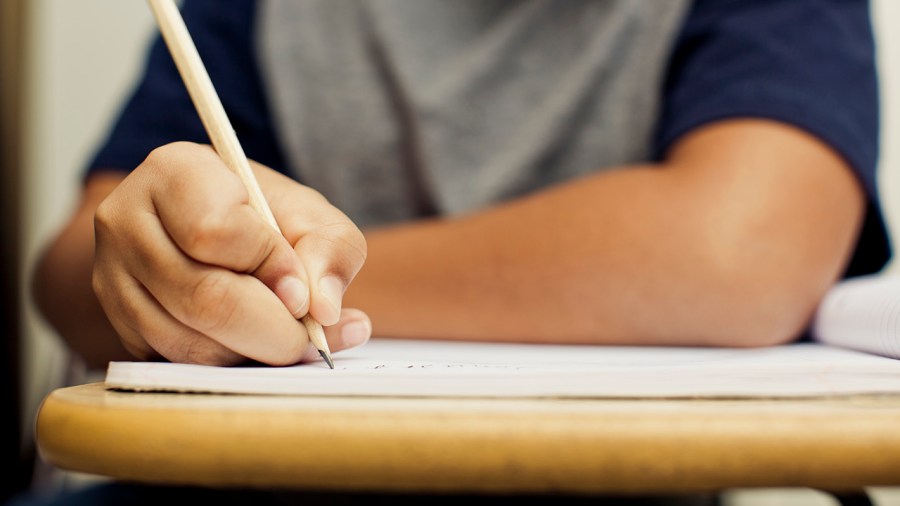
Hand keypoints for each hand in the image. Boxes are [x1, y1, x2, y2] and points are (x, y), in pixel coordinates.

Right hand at [92, 142, 369, 364]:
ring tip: (288, 339)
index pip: (215, 231)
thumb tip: (324, 309)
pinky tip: (255, 347)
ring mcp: (112, 278)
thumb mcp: (313, 217)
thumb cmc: (270, 219)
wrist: (219, 235)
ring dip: (253, 353)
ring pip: (188, 342)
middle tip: (310, 337)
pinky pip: (177, 364)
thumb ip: (331, 251)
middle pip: (202, 297)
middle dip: (272, 329)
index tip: (302, 288)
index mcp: (174, 171)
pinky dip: (228, 366)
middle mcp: (127, 221)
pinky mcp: (119, 326)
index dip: (270, 268)